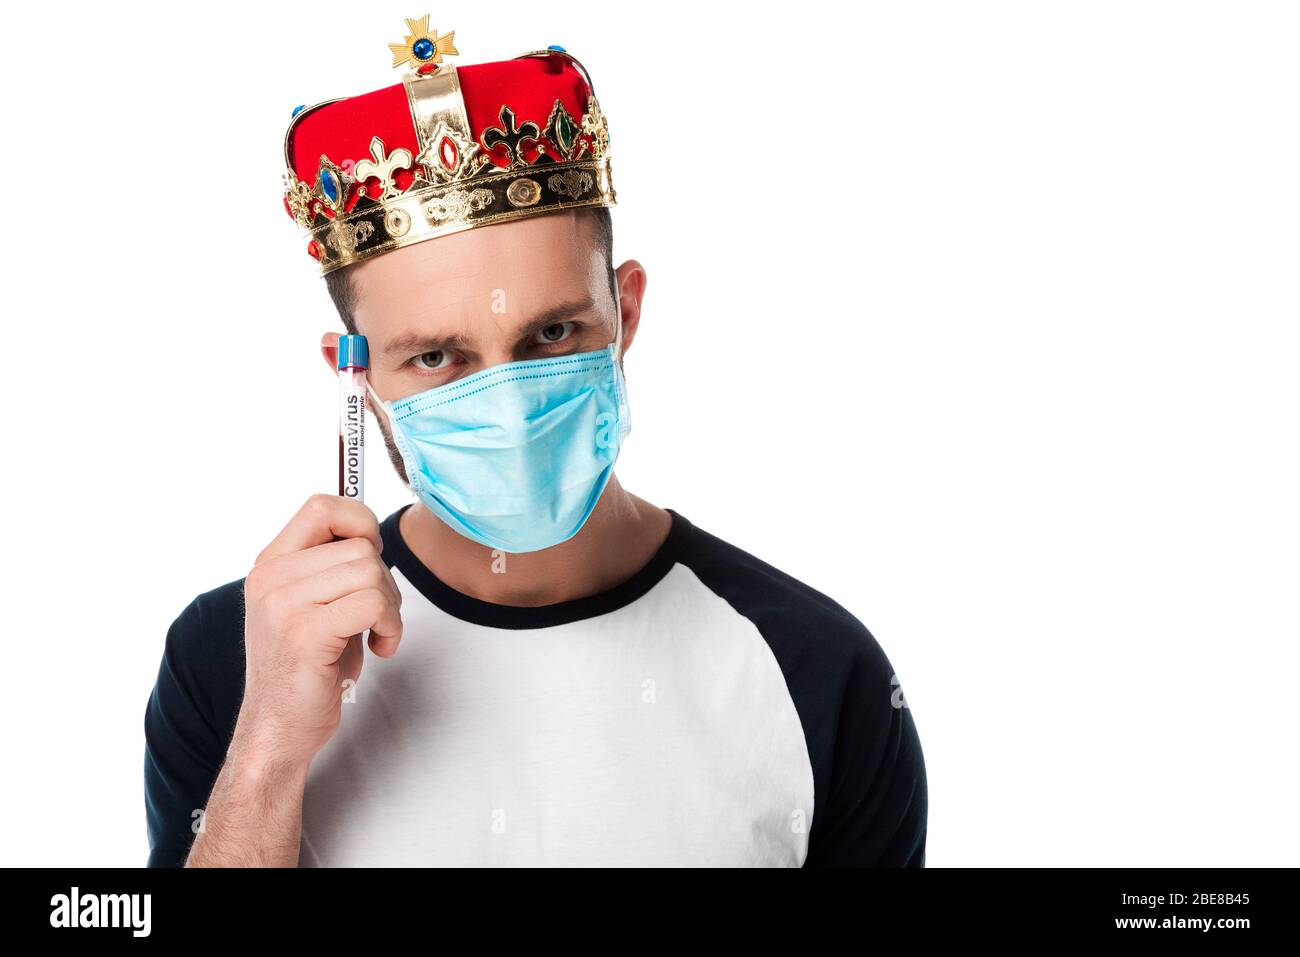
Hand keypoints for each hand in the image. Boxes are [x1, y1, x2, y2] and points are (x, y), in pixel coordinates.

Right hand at [234, 494, 403, 770]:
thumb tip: (370, 530)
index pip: (322, 505)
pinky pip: (372, 603)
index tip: (371, 557)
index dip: (360, 522)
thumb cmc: (307, 669)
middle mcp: (271, 577)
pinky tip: (379, 648)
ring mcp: (284, 604)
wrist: (278, 729)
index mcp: (271, 564)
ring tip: (377, 633)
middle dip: (385, 580)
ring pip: (370, 570)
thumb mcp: (312, 605)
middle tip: (378, 616)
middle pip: (360, 544)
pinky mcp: (305, 633)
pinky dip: (391, 627)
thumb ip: (331, 567)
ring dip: (390, 606)